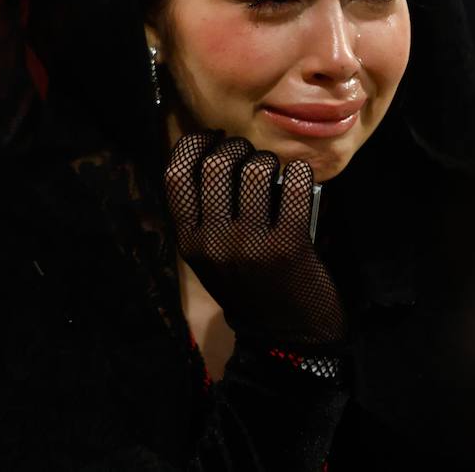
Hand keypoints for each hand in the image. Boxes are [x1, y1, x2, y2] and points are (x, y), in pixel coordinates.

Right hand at [165, 132, 344, 344]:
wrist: (286, 336)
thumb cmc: (247, 285)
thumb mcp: (208, 256)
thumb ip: (201, 213)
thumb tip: (210, 150)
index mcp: (188, 241)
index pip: (175, 174)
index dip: (194, 144)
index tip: (213, 139)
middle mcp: (213, 242)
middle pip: (215, 164)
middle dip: (236, 148)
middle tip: (249, 157)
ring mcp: (250, 244)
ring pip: (254, 169)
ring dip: (267, 161)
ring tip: (273, 173)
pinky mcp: (288, 246)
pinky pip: (294, 185)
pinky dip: (299, 173)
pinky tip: (299, 180)